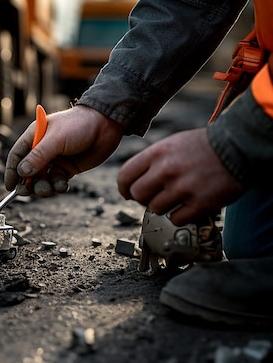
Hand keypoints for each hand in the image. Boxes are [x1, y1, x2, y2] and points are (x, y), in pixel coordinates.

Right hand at [4, 105, 123, 196]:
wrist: (106, 125)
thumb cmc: (78, 124)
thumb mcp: (56, 139)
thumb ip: (38, 156)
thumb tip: (22, 173)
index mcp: (35, 137)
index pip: (17, 156)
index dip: (12, 171)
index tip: (10, 186)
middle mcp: (43, 149)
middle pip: (28, 171)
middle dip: (28, 183)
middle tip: (28, 192)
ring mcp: (56, 160)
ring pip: (42, 179)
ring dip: (43, 187)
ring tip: (50, 188)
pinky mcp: (68, 168)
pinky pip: (57, 182)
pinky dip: (58, 186)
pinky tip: (63, 185)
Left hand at [117, 127, 244, 224]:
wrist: (237, 147)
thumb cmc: (203, 146)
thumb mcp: (171, 144)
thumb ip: (152, 161)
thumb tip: (134, 180)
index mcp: (157, 153)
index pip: (125, 176)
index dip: (124, 188)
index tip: (128, 193)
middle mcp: (166, 170)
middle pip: (137, 195)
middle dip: (143, 199)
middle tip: (154, 197)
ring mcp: (182, 188)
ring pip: (155, 209)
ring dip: (163, 207)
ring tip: (175, 199)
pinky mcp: (199, 203)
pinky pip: (176, 219)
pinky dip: (180, 216)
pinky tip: (187, 206)